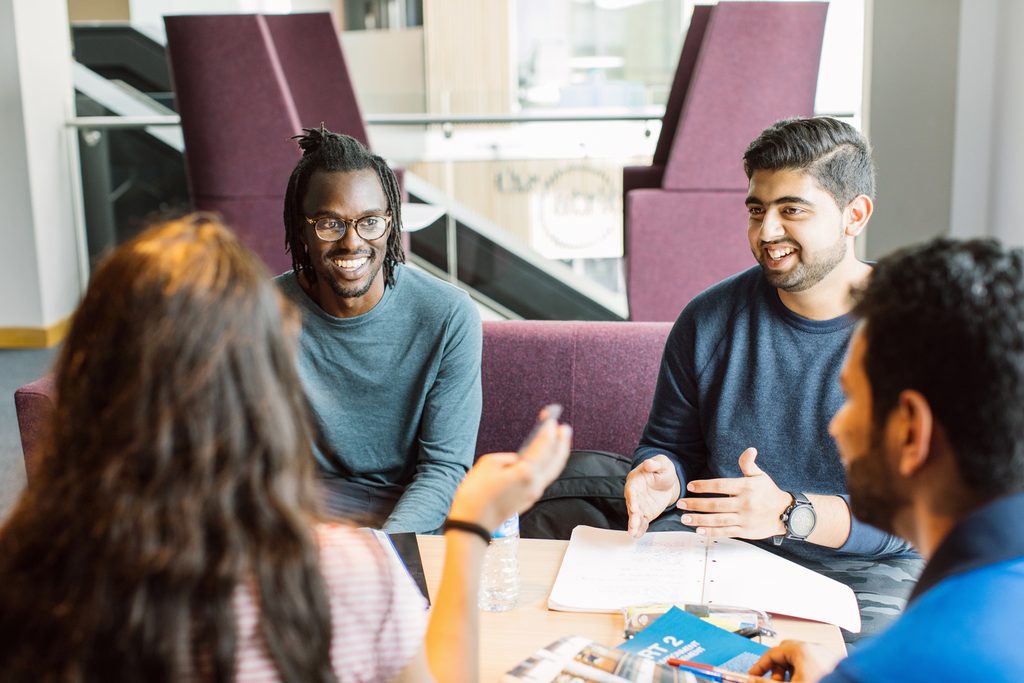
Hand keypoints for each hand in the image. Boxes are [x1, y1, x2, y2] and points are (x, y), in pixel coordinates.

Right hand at [448, 410, 571, 532]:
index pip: (543, 447)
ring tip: (560, 441)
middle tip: (565, 428)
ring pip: (553, 471)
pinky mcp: (528, 499)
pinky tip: (546, 459)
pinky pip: (544, 478)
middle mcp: (535, 484)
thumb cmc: (476, 493)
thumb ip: (509, 458)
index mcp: (526, 473)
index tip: (552, 421)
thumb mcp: (489, 464)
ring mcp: (533, 494)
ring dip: (558, 454)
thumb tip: (519, 461)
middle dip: (562, 443)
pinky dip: (549, 465)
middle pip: (556, 461)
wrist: (473, 523)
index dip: (549, 432)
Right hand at [625, 454, 680, 538]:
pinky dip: (640, 529)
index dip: (632, 499)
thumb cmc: (663, 469)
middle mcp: (635, 494)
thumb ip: (655, 464)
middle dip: (632, 515)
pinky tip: (637, 536)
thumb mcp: (662, 464)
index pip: (631, 490)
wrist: (668, 481)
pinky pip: (642, 521)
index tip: (634, 507)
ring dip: (634, 524)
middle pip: (631, 505)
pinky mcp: (646, 513)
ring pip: (635, 516)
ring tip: (633, 533)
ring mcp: (640, 505)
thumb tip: (648, 463)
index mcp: (635, 481)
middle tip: (634, 524)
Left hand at [676, 447, 790, 538]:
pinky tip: (699, 530)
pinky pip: (725, 532)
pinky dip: (711, 532)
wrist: (786, 513)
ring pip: (718, 520)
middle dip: (695, 504)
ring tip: (684, 518)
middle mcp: (744, 503)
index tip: (690, 486)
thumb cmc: (768, 492)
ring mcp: (744, 519)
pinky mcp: (745, 531)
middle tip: (680, 504)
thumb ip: (748, 464)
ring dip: (699, 520)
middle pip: (715, 504)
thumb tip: (750, 450)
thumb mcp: (760, 476)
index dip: (704, 486)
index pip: (720, 485)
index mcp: (745, 487)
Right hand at [748, 640, 842, 681]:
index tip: (753, 675)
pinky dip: (803, 672)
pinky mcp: (833, 664)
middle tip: (774, 681)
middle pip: (785, 653)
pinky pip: (812, 663)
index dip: (759, 665)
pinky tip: (805, 682)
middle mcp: (814, 648)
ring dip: (790, 671)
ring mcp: (825, 656)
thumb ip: (766, 682)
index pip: (772, 653)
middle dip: (776, 669)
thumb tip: (751, 680)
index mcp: (801, 650)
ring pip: (799, 658)